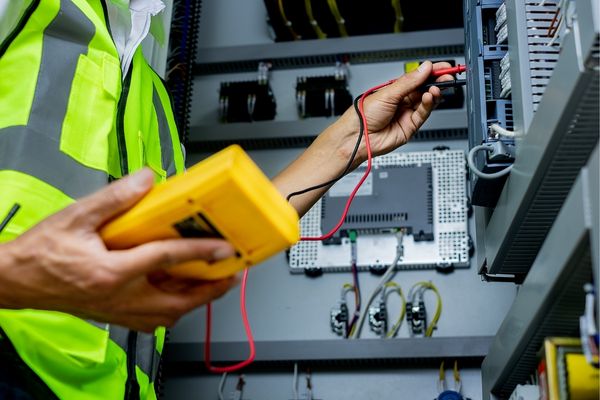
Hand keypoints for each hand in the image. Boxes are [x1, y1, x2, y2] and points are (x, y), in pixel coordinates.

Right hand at [0, 169, 237, 332]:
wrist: (14, 280)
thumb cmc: (41, 252)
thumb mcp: (77, 215)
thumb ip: (116, 198)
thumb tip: (148, 179)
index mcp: (111, 272)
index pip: (167, 260)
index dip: (201, 251)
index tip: (226, 247)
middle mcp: (119, 298)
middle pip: (178, 301)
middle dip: (210, 290)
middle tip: (231, 273)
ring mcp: (117, 311)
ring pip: (169, 315)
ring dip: (195, 300)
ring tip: (213, 283)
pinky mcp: (114, 315)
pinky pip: (154, 319)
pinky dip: (174, 307)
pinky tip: (178, 292)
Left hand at [336, 61, 453, 161]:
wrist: (358, 137)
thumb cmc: (364, 115)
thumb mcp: (387, 93)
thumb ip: (408, 82)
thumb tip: (424, 68)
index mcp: (396, 90)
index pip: (417, 78)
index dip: (430, 72)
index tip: (441, 66)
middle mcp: (402, 101)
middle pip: (425, 89)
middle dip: (436, 82)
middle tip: (446, 76)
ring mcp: (407, 114)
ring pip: (427, 101)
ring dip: (434, 93)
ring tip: (437, 88)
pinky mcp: (410, 126)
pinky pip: (423, 114)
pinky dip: (429, 105)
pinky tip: (430, 97)